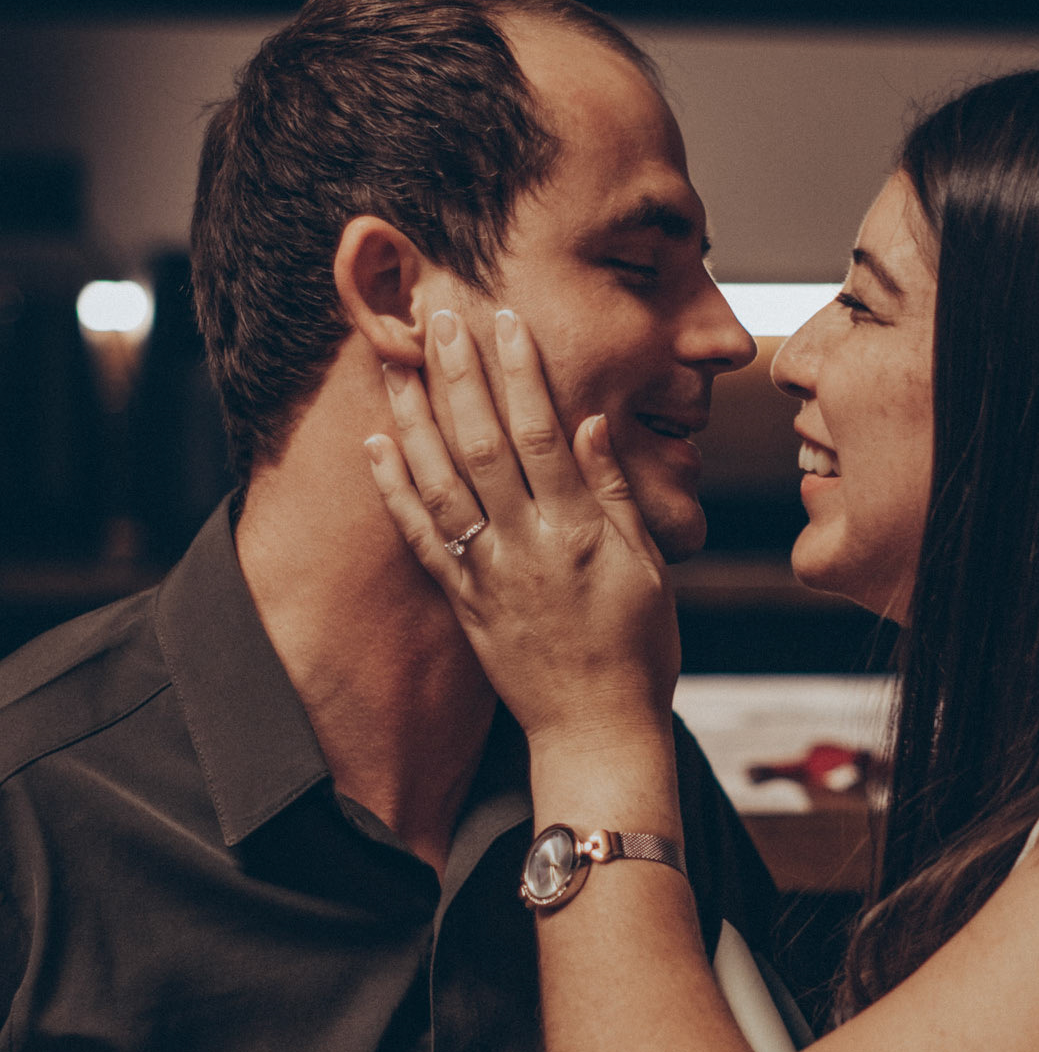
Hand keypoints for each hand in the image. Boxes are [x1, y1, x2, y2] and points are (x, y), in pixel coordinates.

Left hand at [365, 307, 680, 750]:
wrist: (596, 733)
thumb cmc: (636, 652)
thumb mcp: (648, 567)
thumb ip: (613, 493)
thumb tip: (589, 423)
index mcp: (578, 532)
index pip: (541, 434)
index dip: (520, 373)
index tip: (504, 321)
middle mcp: (525, 547)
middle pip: (483, 444)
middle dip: (459, 376)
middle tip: (439, 317)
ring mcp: (486, 574)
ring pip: (440, 481)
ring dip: (415, 418)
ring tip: (396, 363)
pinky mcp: (462, 602)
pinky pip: (420, 538)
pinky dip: (395, 489)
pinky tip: (377, 445)